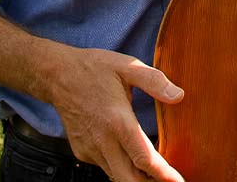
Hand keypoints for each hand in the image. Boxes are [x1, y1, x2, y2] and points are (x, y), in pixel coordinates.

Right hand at [38, 44, 185, 181]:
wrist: (57, 76)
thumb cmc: (94, 68)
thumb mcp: (127, 66)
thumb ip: (155, 81)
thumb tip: (179, 95)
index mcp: (118, 121)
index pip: (144, 159)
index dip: (164, 175)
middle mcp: (103, 141)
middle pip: (129, 180)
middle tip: (170, 180)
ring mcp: (90, 149)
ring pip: (117, 176)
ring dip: (137, 178)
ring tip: (155, 173)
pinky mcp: (82, 152)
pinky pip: (106, 167)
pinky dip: (122, 168)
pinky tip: (132, 158)